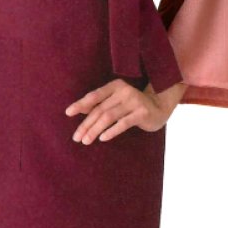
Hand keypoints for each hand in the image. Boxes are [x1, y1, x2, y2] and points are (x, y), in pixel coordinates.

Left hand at [65, 79, 185, 143]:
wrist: (159, 108)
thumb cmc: (132, 105)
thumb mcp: (116, 101)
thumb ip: (100, 103)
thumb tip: (78, 109)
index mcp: (115, 86)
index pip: (94, 96)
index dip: (80, 104)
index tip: (68, 113)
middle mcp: (124, 91)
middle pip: (99, 109)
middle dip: (86, 124)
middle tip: (76, 137)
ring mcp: (134, 101)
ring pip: (109, 117)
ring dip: (95, 130)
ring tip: (86, 141)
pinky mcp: (142, 113)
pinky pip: (123, 123)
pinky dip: (111, 131)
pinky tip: (102, 138)